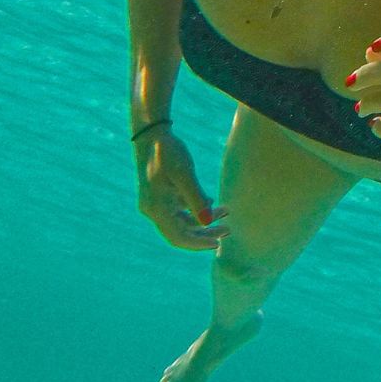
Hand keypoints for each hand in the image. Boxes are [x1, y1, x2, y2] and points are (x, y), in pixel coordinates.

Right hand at [134, 127, 226, 250]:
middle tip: (228, 230)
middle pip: (181, 232)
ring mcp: (156, 205)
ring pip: (181, 222)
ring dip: (203, 220)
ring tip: (226, 212)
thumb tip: (207, 223)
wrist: (153, 136)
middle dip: (205, 233)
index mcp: (157, 208)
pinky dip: (196, 210)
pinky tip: (211, 202)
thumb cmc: (169, 152)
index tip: (217, 245)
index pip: (178, 237)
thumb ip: (196, 199)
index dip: (198, 243)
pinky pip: (180, 211)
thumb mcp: (185, 173)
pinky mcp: (161, 198)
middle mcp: (153, 210)